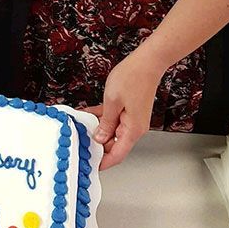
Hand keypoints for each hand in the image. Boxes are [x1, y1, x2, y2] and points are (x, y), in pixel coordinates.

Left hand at [87, 51, 163, 169]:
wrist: (147, 62)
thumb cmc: (133, 78)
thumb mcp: (112, 101)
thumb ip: (105, 123)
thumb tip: (100, 138)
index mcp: (133, 130)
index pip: (117, 155)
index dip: (103, 162)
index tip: (91, 166)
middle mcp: (135, 127)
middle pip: (114, 144)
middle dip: (97, 144)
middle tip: (80, 142)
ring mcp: (133, 118)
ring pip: (112, 130)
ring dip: (98, 128)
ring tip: (80, 126)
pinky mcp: (130, 110)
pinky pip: (114, 118)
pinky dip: (102, 117)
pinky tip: (88, 113)